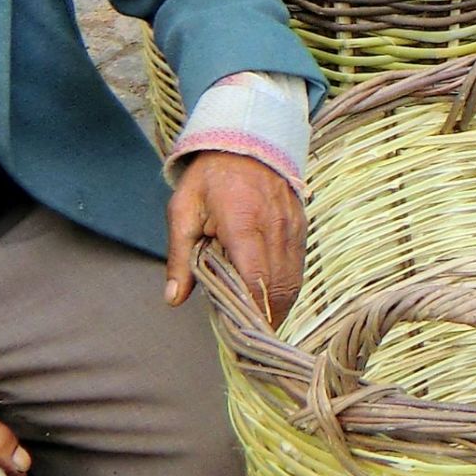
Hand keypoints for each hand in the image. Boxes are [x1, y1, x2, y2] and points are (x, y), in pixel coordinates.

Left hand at [164, 151, 302, 321]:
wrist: (247, 140)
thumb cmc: (210, 177)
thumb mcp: (183, 211)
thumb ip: (179, 257)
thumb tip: (173, 299)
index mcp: (243, 223)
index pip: (255, 278)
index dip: (251, 310)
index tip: (239, 332)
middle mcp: (275, 228)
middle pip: (278, 288)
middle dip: (265, 317)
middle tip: (246, 336)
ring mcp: (293, 228)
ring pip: (293, 282)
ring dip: (278, 307)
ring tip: (258, 323)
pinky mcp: (302, 228)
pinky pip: (299, 268)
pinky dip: (286, 289)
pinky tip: (270, 298)